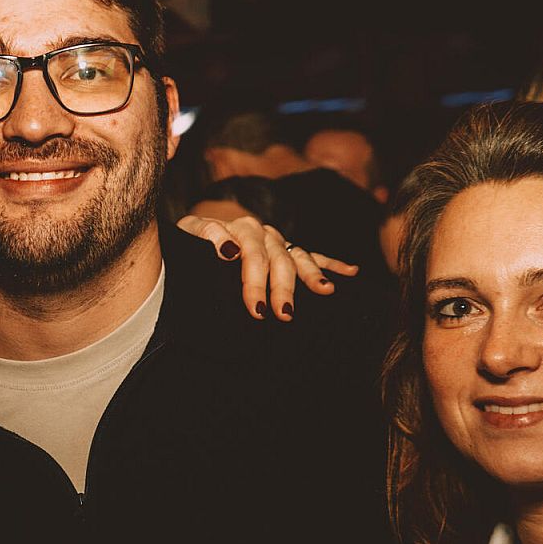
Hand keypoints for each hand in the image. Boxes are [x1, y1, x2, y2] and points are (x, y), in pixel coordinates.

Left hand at [177, 214, 358, 320]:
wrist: (196, 234)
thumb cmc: (191, 240)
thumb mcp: (189, 232)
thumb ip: (205, 235)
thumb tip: (228, 250)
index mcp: (241, 229)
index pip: (251, 254)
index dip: (254, 281)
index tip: (257, 308)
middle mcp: (263, 233)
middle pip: (277, 260)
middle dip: (281, 288)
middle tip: (282, 314)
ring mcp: (278, 241)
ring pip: (298, 258)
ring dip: (311, 276)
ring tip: (324, 291)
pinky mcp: (287, 249)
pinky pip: (313, 255)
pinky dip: (332, 264)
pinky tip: (352, 272)